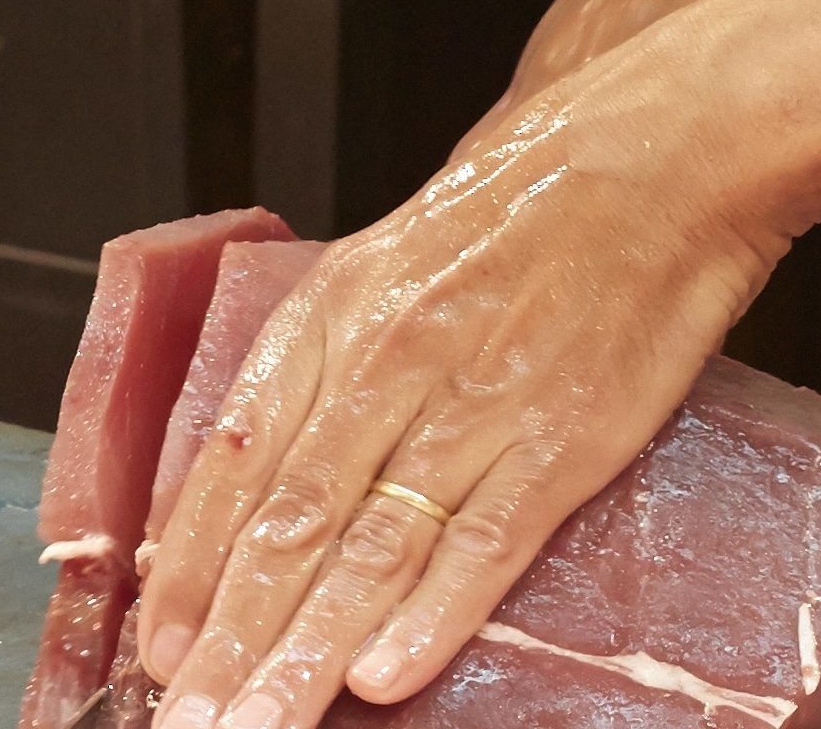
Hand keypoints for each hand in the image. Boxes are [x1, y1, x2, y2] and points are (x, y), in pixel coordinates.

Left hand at [136, 26, 792, 728]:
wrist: (663, 149)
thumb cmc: (534, 197)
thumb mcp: (397, 258)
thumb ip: (335, 359)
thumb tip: (272, 466)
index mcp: (335, 313)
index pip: (234, 460)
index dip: (192, 566)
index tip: (156, 648)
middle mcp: (387, 361)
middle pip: (287, 526)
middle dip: (230, 644)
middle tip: (188, 725)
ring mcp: (474, 404)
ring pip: (366, 552)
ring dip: (303, 657)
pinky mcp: (562, 439)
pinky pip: (481, 543)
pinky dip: (428, 617)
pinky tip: (379, 677)